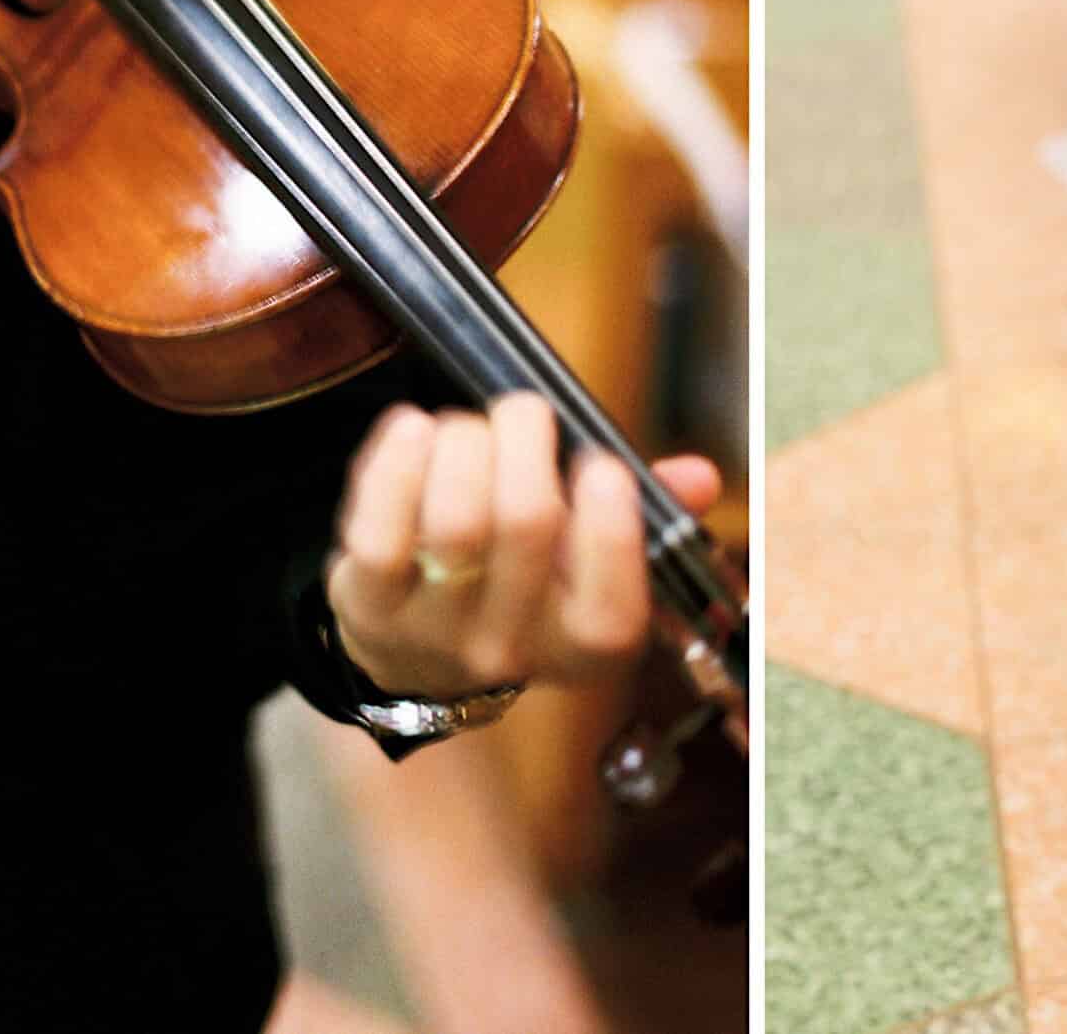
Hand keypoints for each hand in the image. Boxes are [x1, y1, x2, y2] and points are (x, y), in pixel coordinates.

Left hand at [325, 391, 723, 699]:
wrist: (418, 655)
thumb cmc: (523, 579)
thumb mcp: (589, 561)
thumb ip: (646, 513)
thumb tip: (700, 476)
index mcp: (586, 644)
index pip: (612, 607)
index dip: (611, 522)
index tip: (599, 463)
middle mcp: (510, 649)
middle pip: (526, 524)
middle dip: (526, 439)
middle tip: (523, 412)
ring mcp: (432, 631)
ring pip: (455, 518)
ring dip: (465, 441)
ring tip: (468, 427)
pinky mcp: (366, 603)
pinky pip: (378, 526)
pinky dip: (396, 460)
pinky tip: (414, 430)